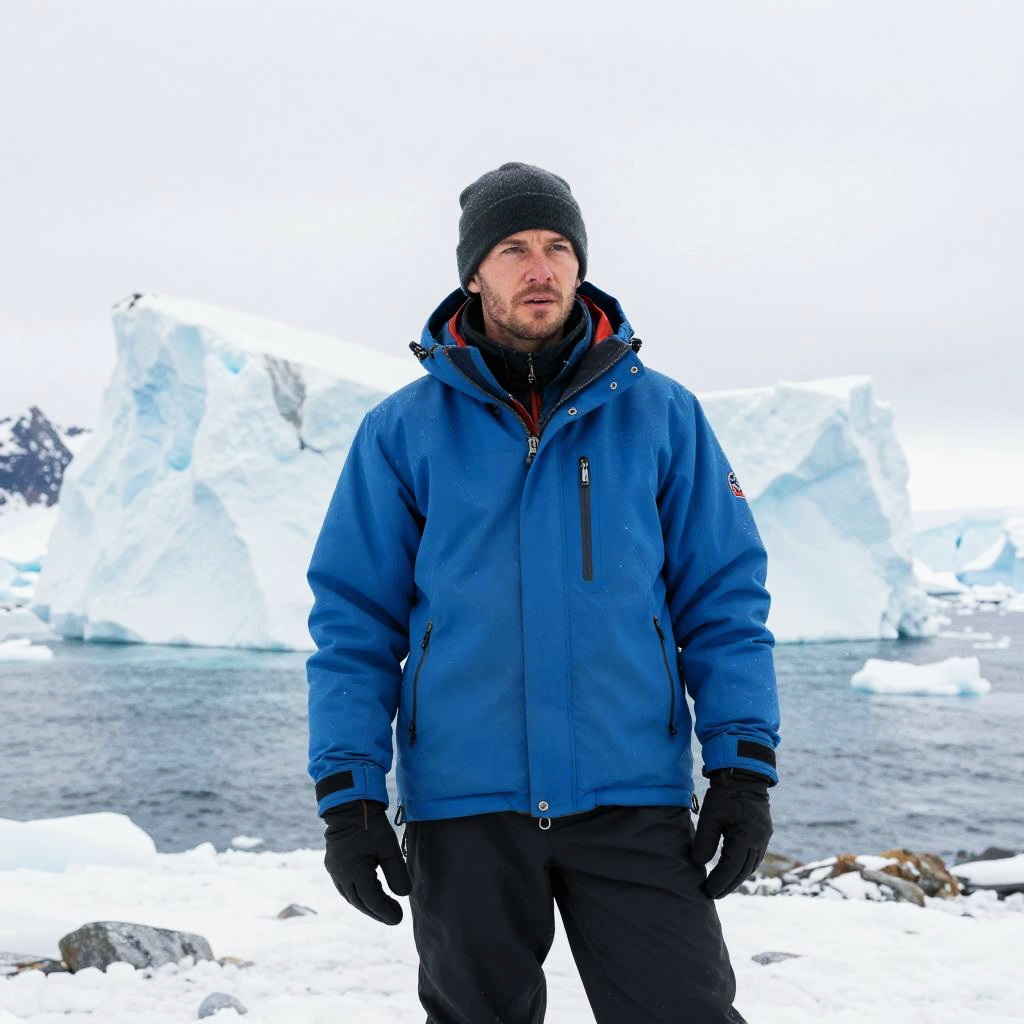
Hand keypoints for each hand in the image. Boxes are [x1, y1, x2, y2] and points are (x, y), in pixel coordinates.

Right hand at [323, 799, 411, 924]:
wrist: (348, 805)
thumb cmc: (370, 824)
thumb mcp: (388, 846)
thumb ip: (396, 872)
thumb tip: (403, 895)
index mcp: (353, 871)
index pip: (371, 899)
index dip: (385, 911)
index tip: (399, 919)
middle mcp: (340, 874)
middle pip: (359, 902)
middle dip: (376, 912)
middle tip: (393, 918)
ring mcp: (334, 870)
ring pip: (350, 896)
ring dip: (366, 905)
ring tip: (383, 910)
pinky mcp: (333, 864)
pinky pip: (345, 887)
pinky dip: (358, 895)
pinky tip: (369, 896)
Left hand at [690, 768, 772, 898]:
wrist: (743, 773)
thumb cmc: (725, 793)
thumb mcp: (710, 816)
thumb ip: (704, 841)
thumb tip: (698, 863)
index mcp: (748, 837)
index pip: (732, 867)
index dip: (720, 881)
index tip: (708, 892)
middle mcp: (760, 840)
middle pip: (743, 870)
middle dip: (728, 884)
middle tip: (712, 894)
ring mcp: (764, 837)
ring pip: (750, 865)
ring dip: (736, 877)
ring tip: (720, 886)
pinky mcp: (763, 833)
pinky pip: (753, 856)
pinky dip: (742, 866)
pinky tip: (731, 870)